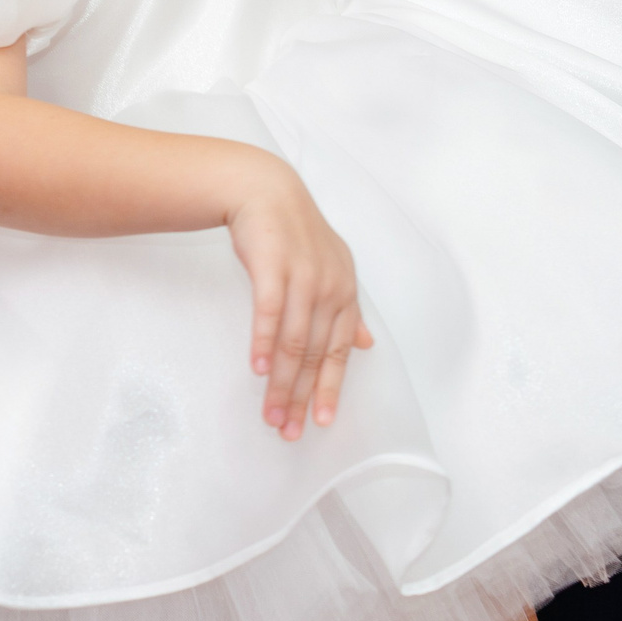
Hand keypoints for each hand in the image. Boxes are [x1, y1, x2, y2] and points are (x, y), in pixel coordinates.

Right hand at [226, 161, 372, 439]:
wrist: (265, 190)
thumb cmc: (294, 233)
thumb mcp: (331, 267)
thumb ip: (347, 309)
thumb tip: (365, 344)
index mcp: (345, 292)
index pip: (339, 351)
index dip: (329, 389)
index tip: (319, 422)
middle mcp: (329, 287)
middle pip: (314, 354)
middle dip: (300, 396)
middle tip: (287, 429)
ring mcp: (303, 276)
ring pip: (292, 341)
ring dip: (279, 382)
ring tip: (269, 413)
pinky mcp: (273, 266)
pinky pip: (269, 312)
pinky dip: (263, 342)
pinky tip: (256, 369)